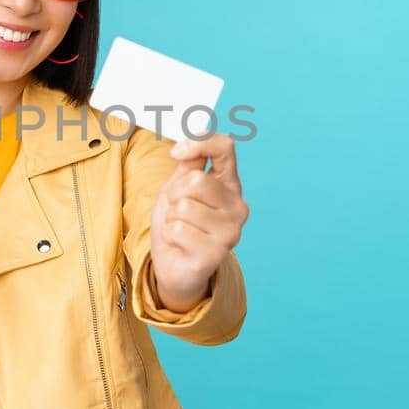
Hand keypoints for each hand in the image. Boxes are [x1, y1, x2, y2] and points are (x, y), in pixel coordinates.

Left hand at [148, 133, 248, 312]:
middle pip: (197, 180)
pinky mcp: (216, 253)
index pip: (224, 148)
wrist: (174, 265)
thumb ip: (188, 165)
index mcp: (230, 184)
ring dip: (171, 218)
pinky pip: (178, 229)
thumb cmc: (177, 223)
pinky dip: (170, 236)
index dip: (199, 143)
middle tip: (176, 210)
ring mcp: (231, 232)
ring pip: (184, 206)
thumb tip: (188, 145)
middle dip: (174, 194)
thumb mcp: (178, 187)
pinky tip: (180, 245)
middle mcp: (237, 207)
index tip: (176, 152)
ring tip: (179, 229)